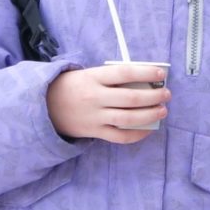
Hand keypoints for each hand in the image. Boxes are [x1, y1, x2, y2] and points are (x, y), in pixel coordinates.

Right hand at [45, 64, 168, 143]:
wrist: (43, 106)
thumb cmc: (70, 86)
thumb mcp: (87, 74)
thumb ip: (111, 77)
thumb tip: (142, 80)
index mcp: (93, 78)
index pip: (125, 73)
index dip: (146, 73)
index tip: (160, 74)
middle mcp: (95, 98)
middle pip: (131, 98)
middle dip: (154, 97)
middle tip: (166, 94)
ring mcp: (95, 117)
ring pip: (128, 119)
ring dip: (149, 115)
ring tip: (162, 110)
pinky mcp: (94, 132)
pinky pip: (120, 136)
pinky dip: (136, 134)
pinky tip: (147, 129)